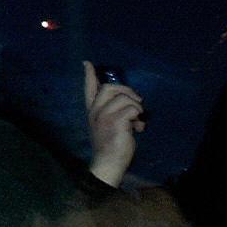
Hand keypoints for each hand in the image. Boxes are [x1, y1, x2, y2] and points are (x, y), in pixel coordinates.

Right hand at [84, 62, 147, 186]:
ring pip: (124, 98)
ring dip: (137, 107)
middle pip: (109, 88)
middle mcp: (95, 111)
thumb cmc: (110, 145)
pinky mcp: (115, 122)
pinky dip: (140, 117)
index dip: (88, 75)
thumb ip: (112, 112)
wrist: (108, 163)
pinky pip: (132, 109)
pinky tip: (139, 128)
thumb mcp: (107, 125)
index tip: (86, 63)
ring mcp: (104, 116)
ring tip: (139, 120)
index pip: (88, 89)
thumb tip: (129, 100)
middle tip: (137, 100)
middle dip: (127, 90)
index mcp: (92, 111)